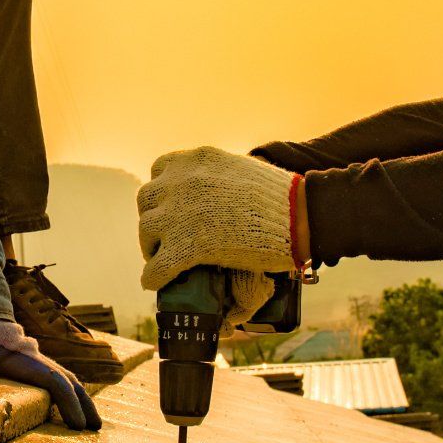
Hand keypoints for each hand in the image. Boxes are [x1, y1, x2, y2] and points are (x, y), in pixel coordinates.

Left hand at [0, 318, 100, 431]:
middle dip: (85, 404)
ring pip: (67, 382)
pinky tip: (72, 410)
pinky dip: (70, 396)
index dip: (69, 402)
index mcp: (27, 359)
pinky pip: (58, 384)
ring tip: (91, 424)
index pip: (56, 381)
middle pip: (70, 382)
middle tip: (96, 428)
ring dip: (81, 401)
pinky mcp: (34, 369)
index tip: (77, 424)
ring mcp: (39, 365)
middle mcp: (39, 362)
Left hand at [137, 146, 300, 295]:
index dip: (163, 193)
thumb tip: (217, 191)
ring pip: (146, 232)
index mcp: (194, 160)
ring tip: (162, 258)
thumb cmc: (279, 195)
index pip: (160, 172)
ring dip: (152, 246)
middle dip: (154, 218)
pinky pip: (156, 266)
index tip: (169, 206)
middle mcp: (180, 182)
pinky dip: (153, 276)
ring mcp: (178, 214)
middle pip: (147, 201)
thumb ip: (218, 176)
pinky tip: (156, 282)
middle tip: (165, 235)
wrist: (296, 215)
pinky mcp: (184, 247)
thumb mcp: (240, 169)